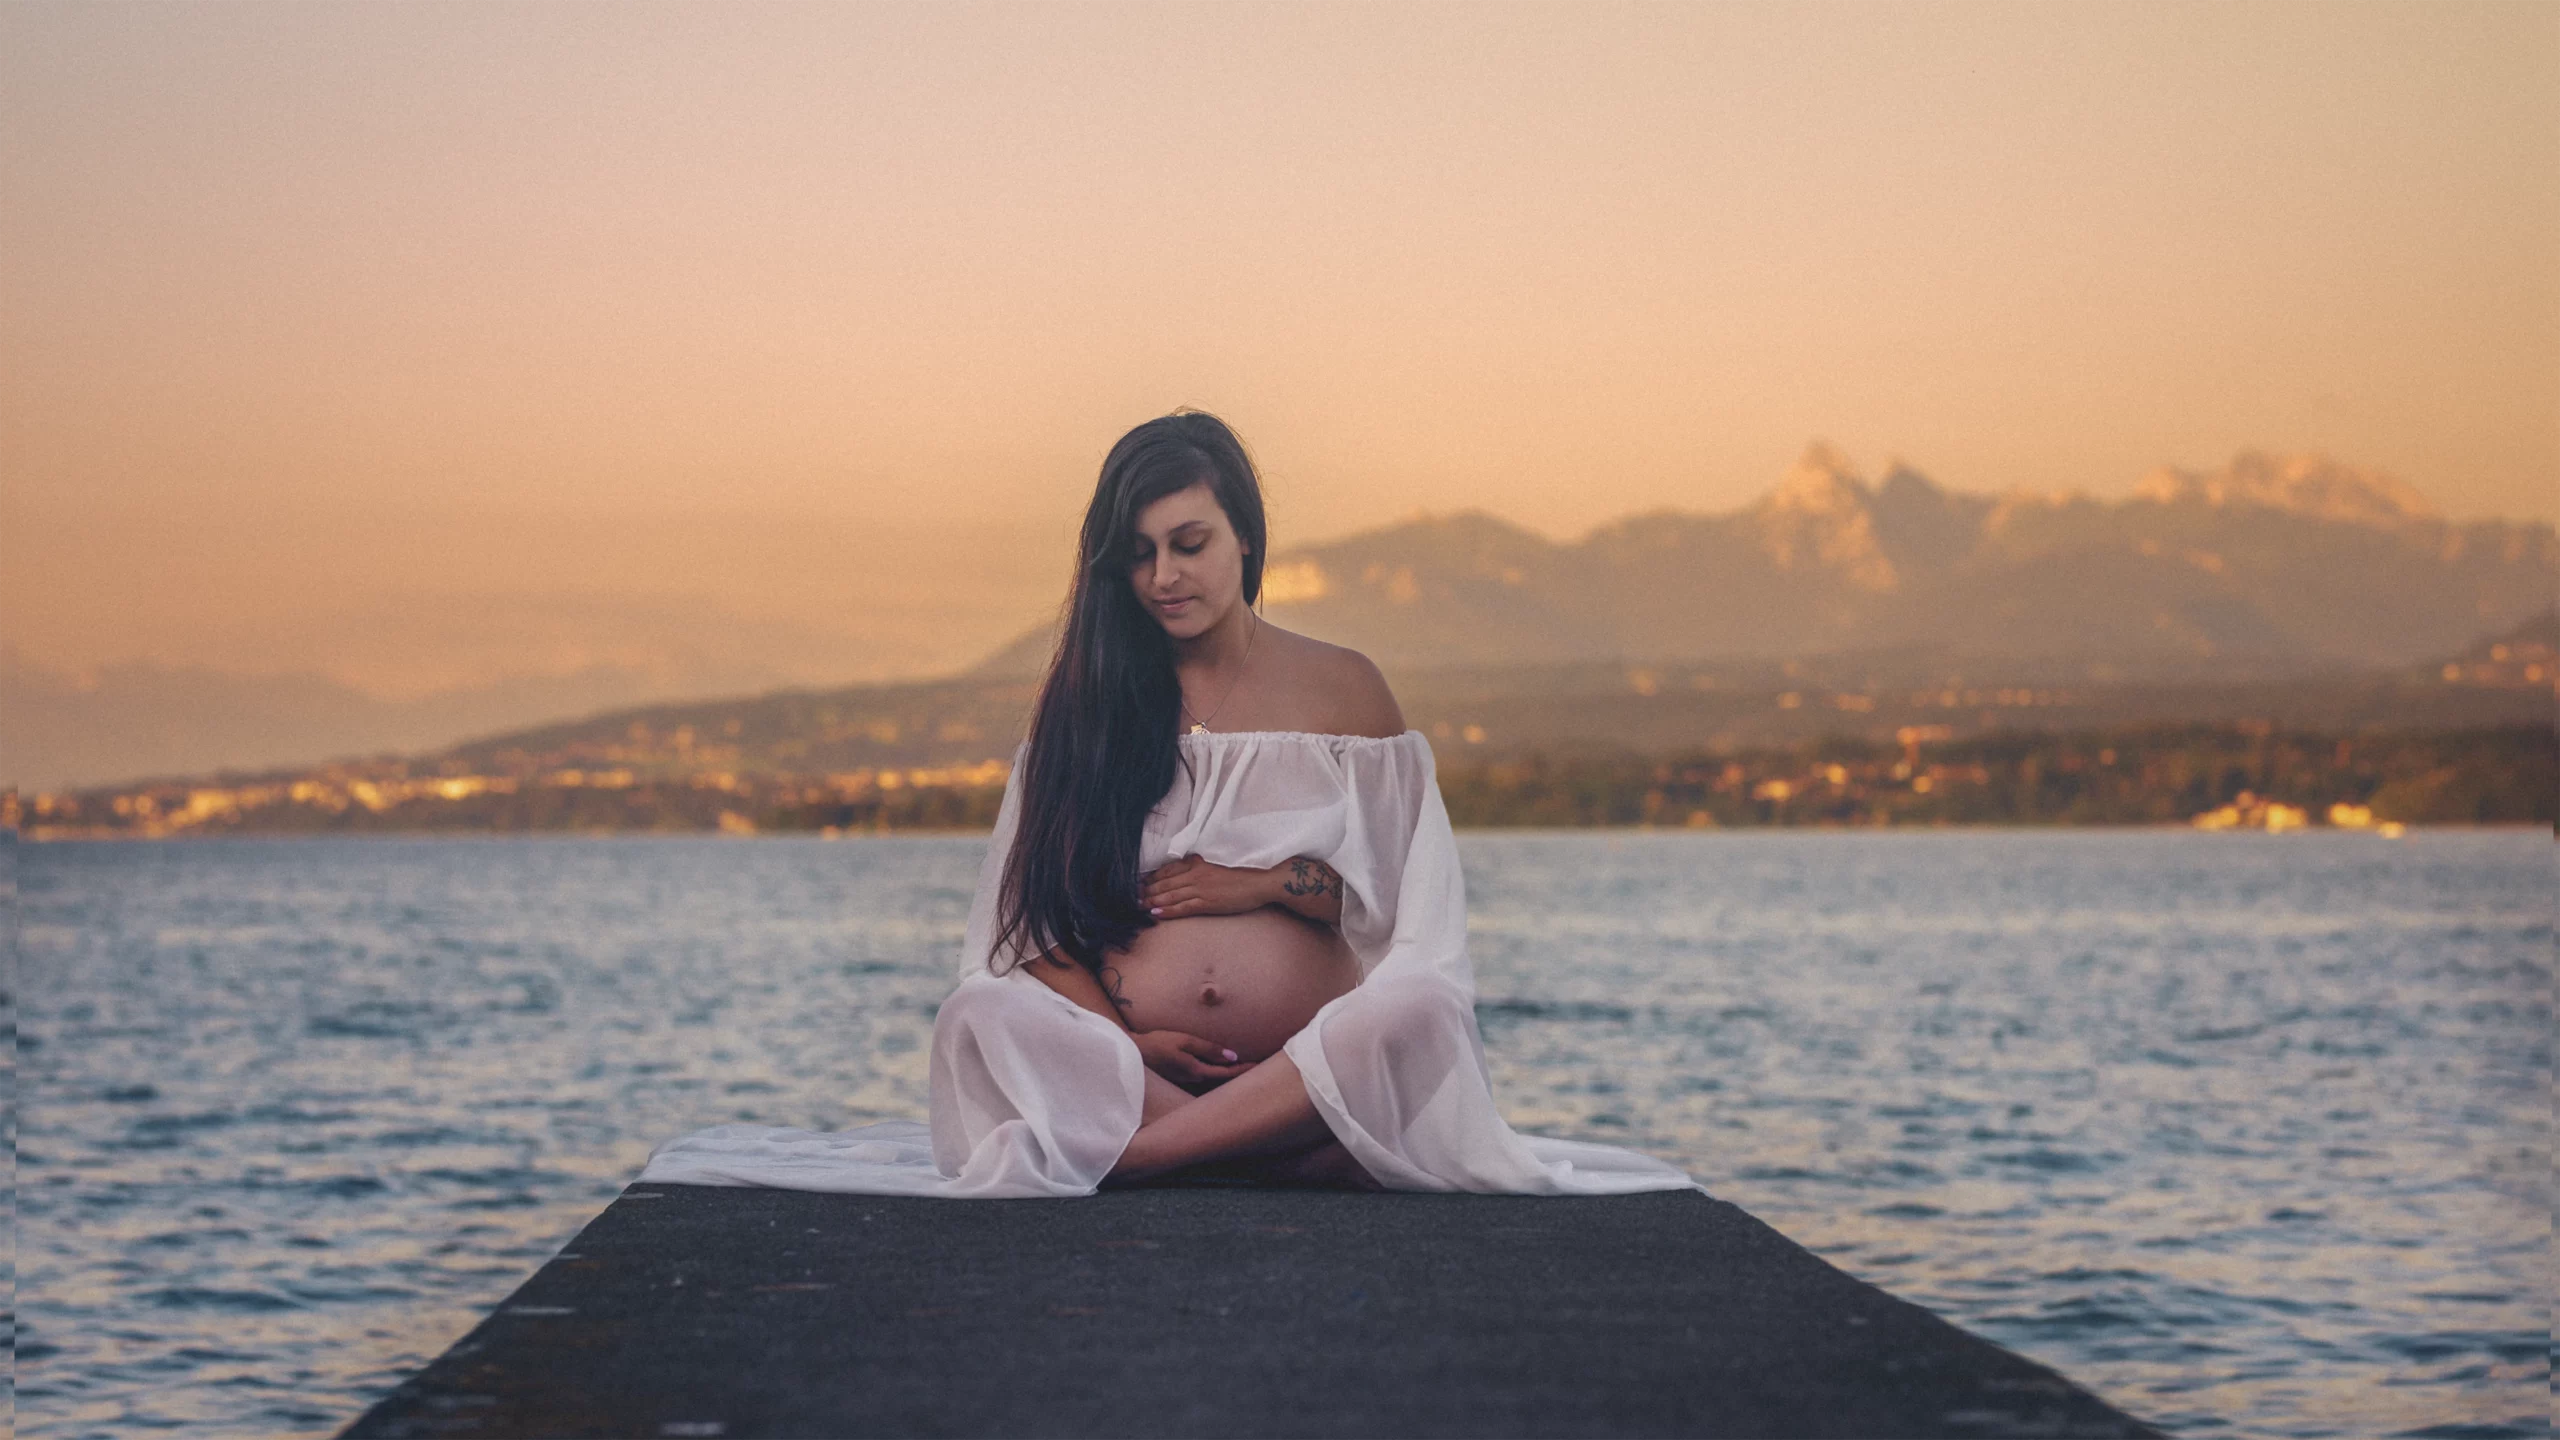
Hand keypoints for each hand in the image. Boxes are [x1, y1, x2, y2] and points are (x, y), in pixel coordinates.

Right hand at [1132, 1029, 1256, 1086]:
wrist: (1133, 1053)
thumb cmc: (1158, 1043)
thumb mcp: (1184, 1041)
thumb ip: (1208, 1048)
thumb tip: (1233, 1055)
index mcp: (1197, 1071)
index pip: (1227, 1073)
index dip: (1244, 1069)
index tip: (1259, 1065)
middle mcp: (1194, 1080)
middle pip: (1222, 1079)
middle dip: (1239, 1073)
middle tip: (1258, 1067)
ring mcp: (1186, 1080)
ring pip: (1213, 1078)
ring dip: (1228, 1073)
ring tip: (1244, 1067)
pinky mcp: (1180, 1077)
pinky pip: (1204, 1076)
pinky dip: (1216, 1072)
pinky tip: (1220, 1066)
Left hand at [1140, 855, 1274, 918]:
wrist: (1259, 883)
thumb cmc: (1241, 877)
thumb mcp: (1216, 868)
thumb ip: (1200, 869)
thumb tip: (1185, 874)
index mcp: (1198, 864)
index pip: (1168, 870)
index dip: (1152, 878)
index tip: (1140, 883)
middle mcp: (1196, 874)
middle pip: (1165, 882)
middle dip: (1147, 890)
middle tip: (1132, 897)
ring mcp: (1201, 888)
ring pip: (1170, 895)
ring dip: (1152, 901)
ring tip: (1138, 906)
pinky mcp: (1207, 902)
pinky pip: (1182, 907)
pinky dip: (1167, 910)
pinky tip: (1155, 913)